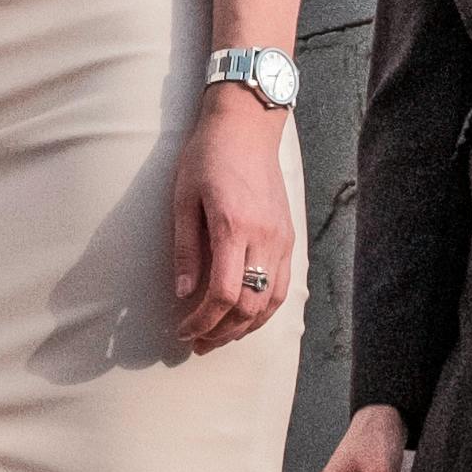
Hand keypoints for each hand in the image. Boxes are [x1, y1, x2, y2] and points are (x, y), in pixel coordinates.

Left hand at [169, 86, 297, 355]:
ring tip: (218, 337)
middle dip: (221, 332)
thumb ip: (185, 248)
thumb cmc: (207, 156)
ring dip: (244, 327)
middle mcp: (264, 237)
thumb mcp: (183, 198)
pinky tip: (244, 317)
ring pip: (271, 302)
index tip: (183, 330)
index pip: (223, 293)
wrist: (247, 127)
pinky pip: (281, 286)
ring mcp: (281, 239)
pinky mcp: (288, 237)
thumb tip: (183, 293)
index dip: (202, 321)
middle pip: (250, 305)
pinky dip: (263, 309)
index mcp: (234, 226)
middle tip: (196, 343)